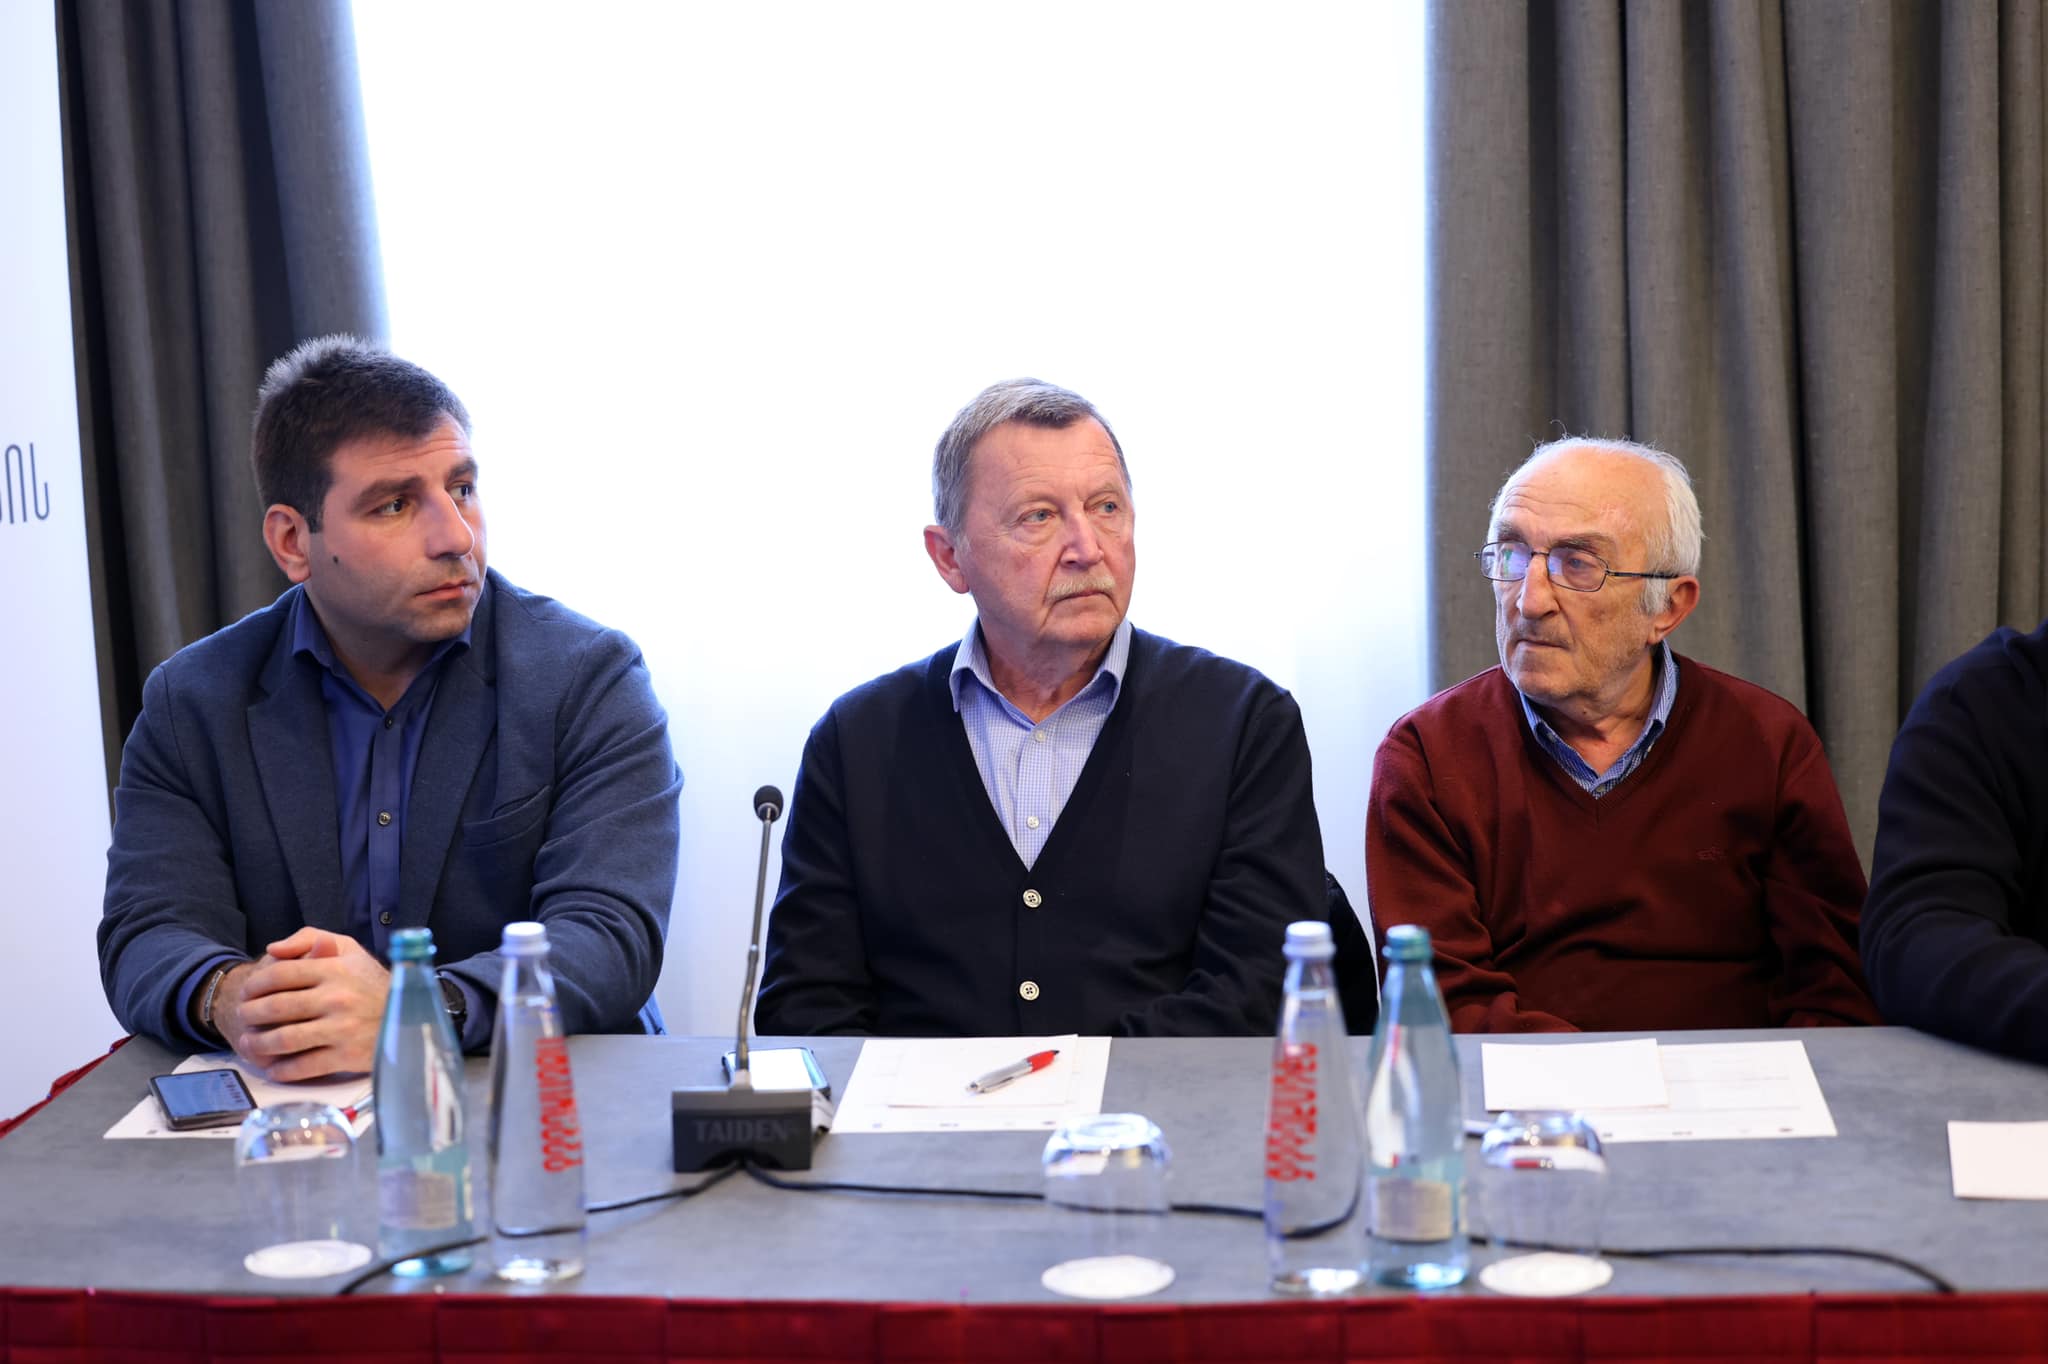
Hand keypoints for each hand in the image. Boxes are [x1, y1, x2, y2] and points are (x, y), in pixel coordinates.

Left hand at [218, 928, 389, 1081]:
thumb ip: (310, 938)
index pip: (279, 975)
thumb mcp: (349, 949)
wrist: (413, 1015)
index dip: (254, 984)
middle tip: (243, 1017)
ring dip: (258, 1044)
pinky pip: (303, 1066)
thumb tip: (273, 949)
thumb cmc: (372, 982)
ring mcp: (342, 1029)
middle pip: (275, 1007)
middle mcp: (337, 997)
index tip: (246, 992)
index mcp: (335, 969)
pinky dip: (282, 1069)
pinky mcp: (346, 1056)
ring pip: (284, 1039)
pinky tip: (274, 1067)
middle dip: (250, 1015)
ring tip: (249, 1043)